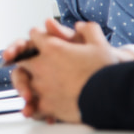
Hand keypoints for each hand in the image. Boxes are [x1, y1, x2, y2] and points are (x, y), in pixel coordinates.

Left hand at [15, 19, 133, 122]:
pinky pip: (32, 105)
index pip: (34, 35)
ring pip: (23, 83)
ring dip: (28, 85)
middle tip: (35, 65)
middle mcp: (41, 66)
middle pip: (22, 58)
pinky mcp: (46, 105)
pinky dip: (35, 107)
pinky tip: (40, 107)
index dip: (39, 37)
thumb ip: (88, 30)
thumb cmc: (106, 70)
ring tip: (36, 89)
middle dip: (27, 60)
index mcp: (52, 48)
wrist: (111, 96)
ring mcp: (41, 86)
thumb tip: (81, 26)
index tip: (41, 41)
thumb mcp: (100, 44)